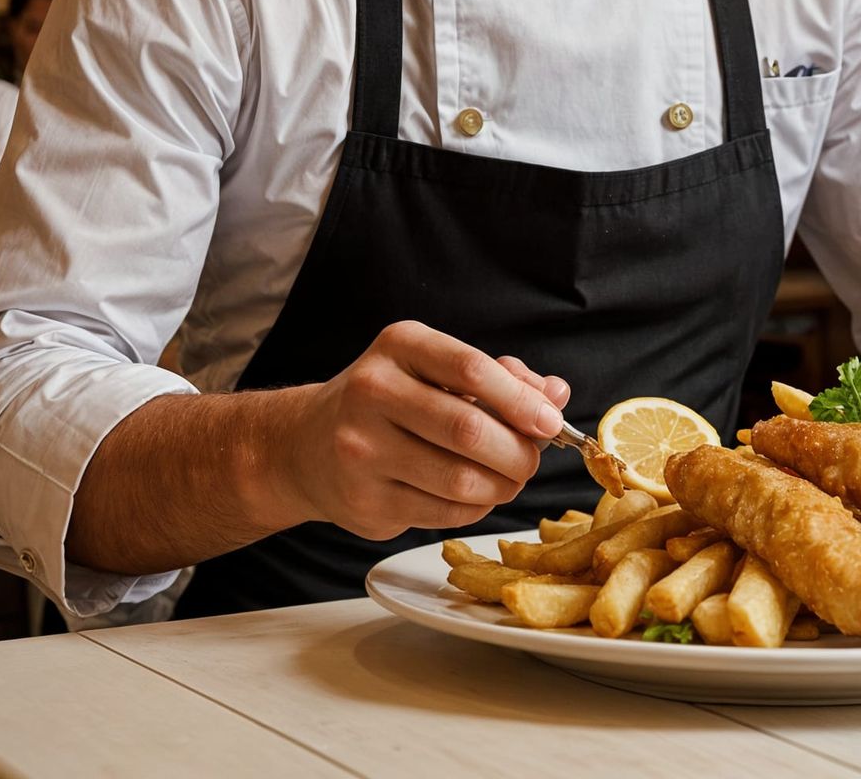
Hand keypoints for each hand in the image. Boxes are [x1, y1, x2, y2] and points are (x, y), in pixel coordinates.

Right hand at [279, 320, 569, 543]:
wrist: (306, 444)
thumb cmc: (391, 401)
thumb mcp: (436, 368)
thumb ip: (500, 377)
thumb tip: (555, 395)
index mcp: (399, 346)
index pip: (471, 369)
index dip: (521, 400)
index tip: (551, 421)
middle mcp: (373, 393)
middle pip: (469, 430)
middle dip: (518, 451)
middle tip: (533, 457)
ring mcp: (362, 451)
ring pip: (460, 481)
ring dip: (503, 485)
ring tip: (509, 477)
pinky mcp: (364, 503)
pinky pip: (445, 513)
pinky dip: (476, 507)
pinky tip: (475, 493)